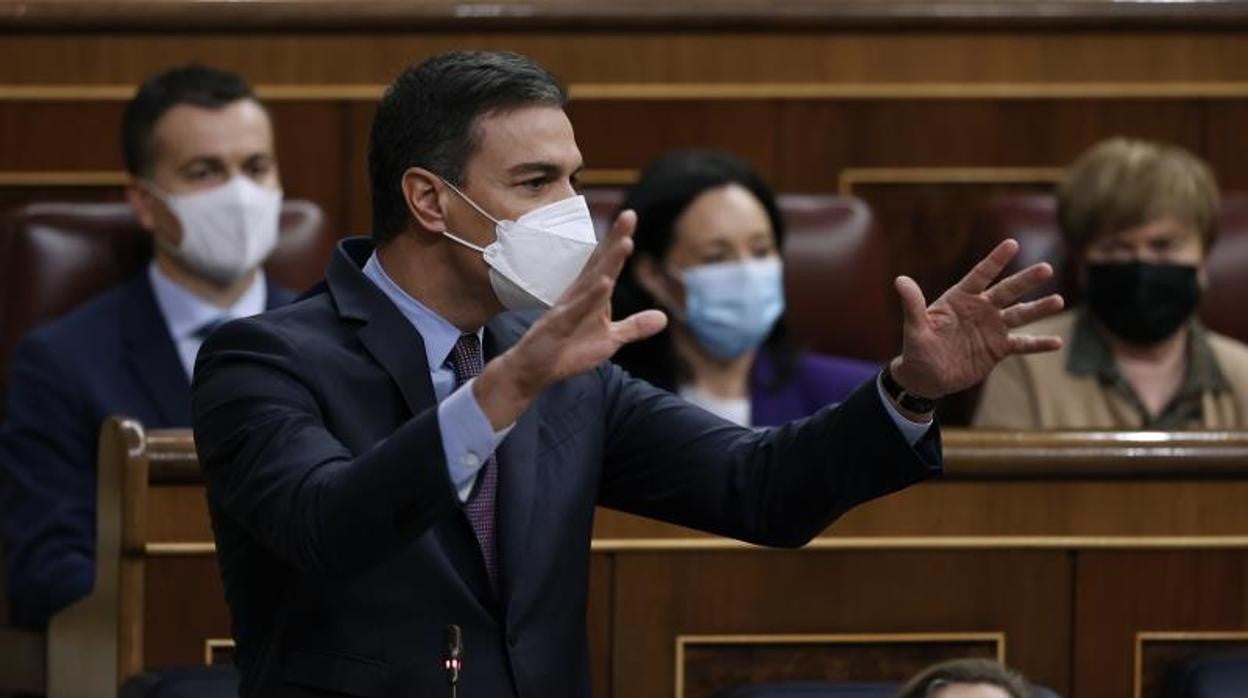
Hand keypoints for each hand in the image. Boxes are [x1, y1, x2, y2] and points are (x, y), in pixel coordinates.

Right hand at [474, 210, 667, 428]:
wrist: (532, 371)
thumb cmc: (567, 350)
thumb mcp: (609, 340)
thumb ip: (634, 327)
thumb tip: (664, 317)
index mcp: (590, 296)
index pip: (607, 264)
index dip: (619, 241)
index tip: (631, 216)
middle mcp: (578, 296)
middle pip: (600, 264)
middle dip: (615, 240)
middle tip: (629, 215)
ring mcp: (567, 309)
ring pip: (590, 282)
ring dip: (608, 263)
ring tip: (625, 243)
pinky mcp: (558, 326)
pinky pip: (576, 309)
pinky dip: (590, 297)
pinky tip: (604, 283)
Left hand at [890, 239, 1063, 398]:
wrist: (926, 377)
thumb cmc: (917, 349)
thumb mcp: (914, 328)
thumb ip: (913, 305)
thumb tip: (900, 280)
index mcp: (960, 299)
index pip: (980, 275)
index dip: (995, 260)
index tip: (1012, 244)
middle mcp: (980, 309)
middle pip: (1007, 291)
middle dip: (1025, 280)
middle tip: (1047, 268)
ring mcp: (992, 328)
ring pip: (1020, 315)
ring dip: (1039, 309)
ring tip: (1058, 301)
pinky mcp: (998, 349)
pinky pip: (1022, 345)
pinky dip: (1038, 344)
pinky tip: (1056, 342)